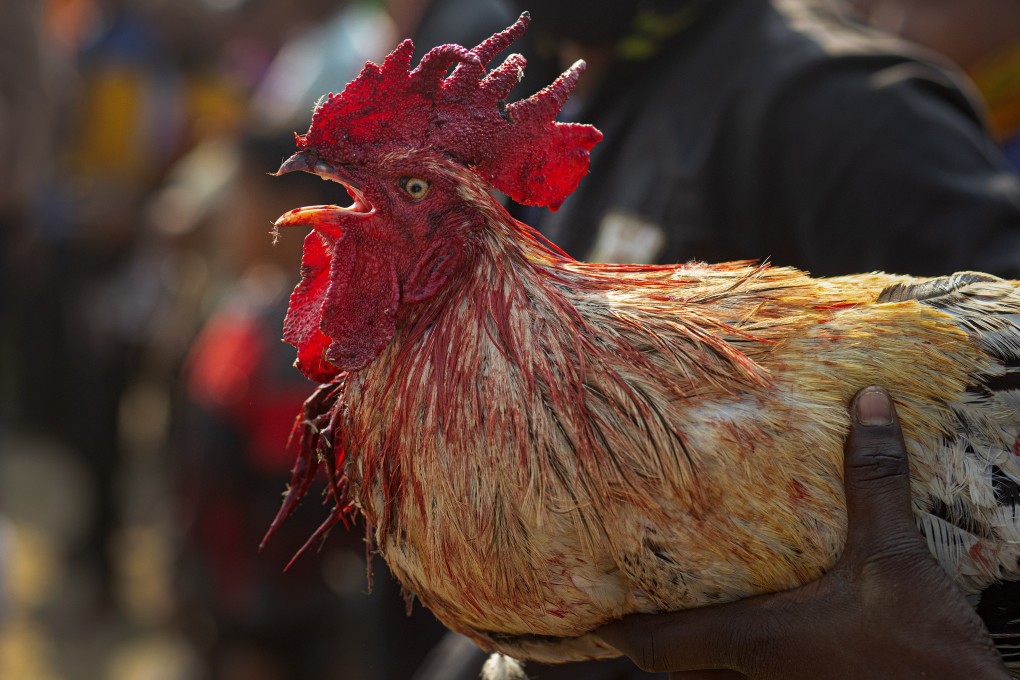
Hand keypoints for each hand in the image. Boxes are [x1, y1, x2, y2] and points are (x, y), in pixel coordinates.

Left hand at [597, 386, 1009, 678]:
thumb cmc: (923, 653)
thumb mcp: (895, 557)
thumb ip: (874, 480)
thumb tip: (866, 402)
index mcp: (753, 640)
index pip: (654, 643)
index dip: (611, 627)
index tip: (582, 606)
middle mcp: (754, 674)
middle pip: (672, 662)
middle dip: (646, 629)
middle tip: (627, 585)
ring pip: (707, 675)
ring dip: (689, 643)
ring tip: (675, 600)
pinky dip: (730, 654)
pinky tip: (749, 623)